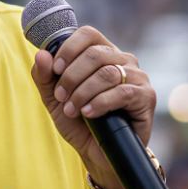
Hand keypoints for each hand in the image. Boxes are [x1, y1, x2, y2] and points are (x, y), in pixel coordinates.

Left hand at [31, 26, 155, 188]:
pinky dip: (100, 102)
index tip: (55, 69)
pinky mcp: (146, 97)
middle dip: (72, 76)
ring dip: (82, 92)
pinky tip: (88, 113)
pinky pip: (123, 92)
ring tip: (71, 110)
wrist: (98, 154)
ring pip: (107, 73)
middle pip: (95, 53)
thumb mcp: (54, 99)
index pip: (88, 34)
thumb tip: (41, 53)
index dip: (69, 48)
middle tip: (60, 96)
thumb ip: (45, 76)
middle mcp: (123, 60)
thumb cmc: (78, 122)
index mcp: (102, 53)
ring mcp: (137, 77)